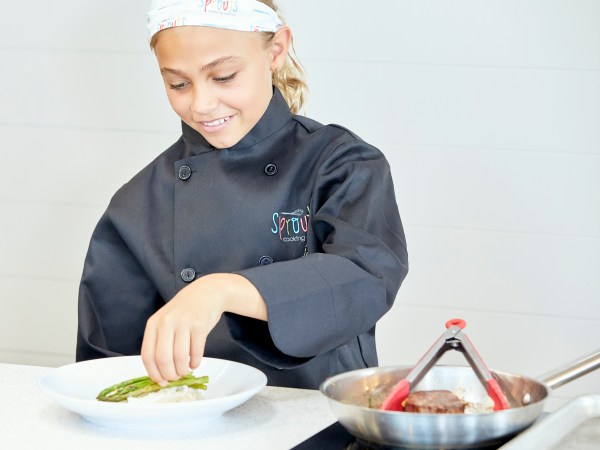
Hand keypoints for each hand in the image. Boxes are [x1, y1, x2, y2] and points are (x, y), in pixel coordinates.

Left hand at [141, 273, 265, 385]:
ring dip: (183, 370)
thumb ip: (160, 342)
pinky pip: (196, 352)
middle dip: (169, 375)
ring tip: (185, 370)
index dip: (153, 373)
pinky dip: (195, 363)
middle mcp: (167, 322)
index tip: (160, 382)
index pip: (148, 355)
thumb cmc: (185, 310)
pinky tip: (195, 363)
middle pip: (163, 359)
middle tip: (175, 378)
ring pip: (180, 357)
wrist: (208, 292)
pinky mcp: (200, 325)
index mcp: (154, 323)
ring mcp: (184, 323)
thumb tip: (160, 373)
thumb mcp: (166, 320)